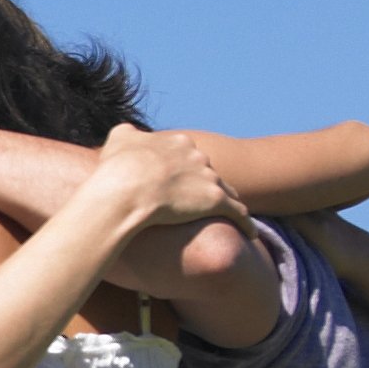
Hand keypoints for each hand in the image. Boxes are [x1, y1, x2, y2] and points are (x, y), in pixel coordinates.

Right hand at [87, 123, 240, 231]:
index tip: (178, 182)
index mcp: (178, 142)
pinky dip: (246, 223)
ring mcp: (208, 177)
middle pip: (207, 171)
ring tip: (230, 216)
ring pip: (226, 191)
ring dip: (227, 202)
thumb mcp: (119, 139)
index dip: (182, 168)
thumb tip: (130, 134)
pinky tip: (250, 233)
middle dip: (205, 184)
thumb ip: (128, 133)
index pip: (187, 154)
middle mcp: (198, 156)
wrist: (125, 189)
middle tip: (199, 201)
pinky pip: (238, 213)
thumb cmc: (118, 167)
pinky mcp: (215, 201)